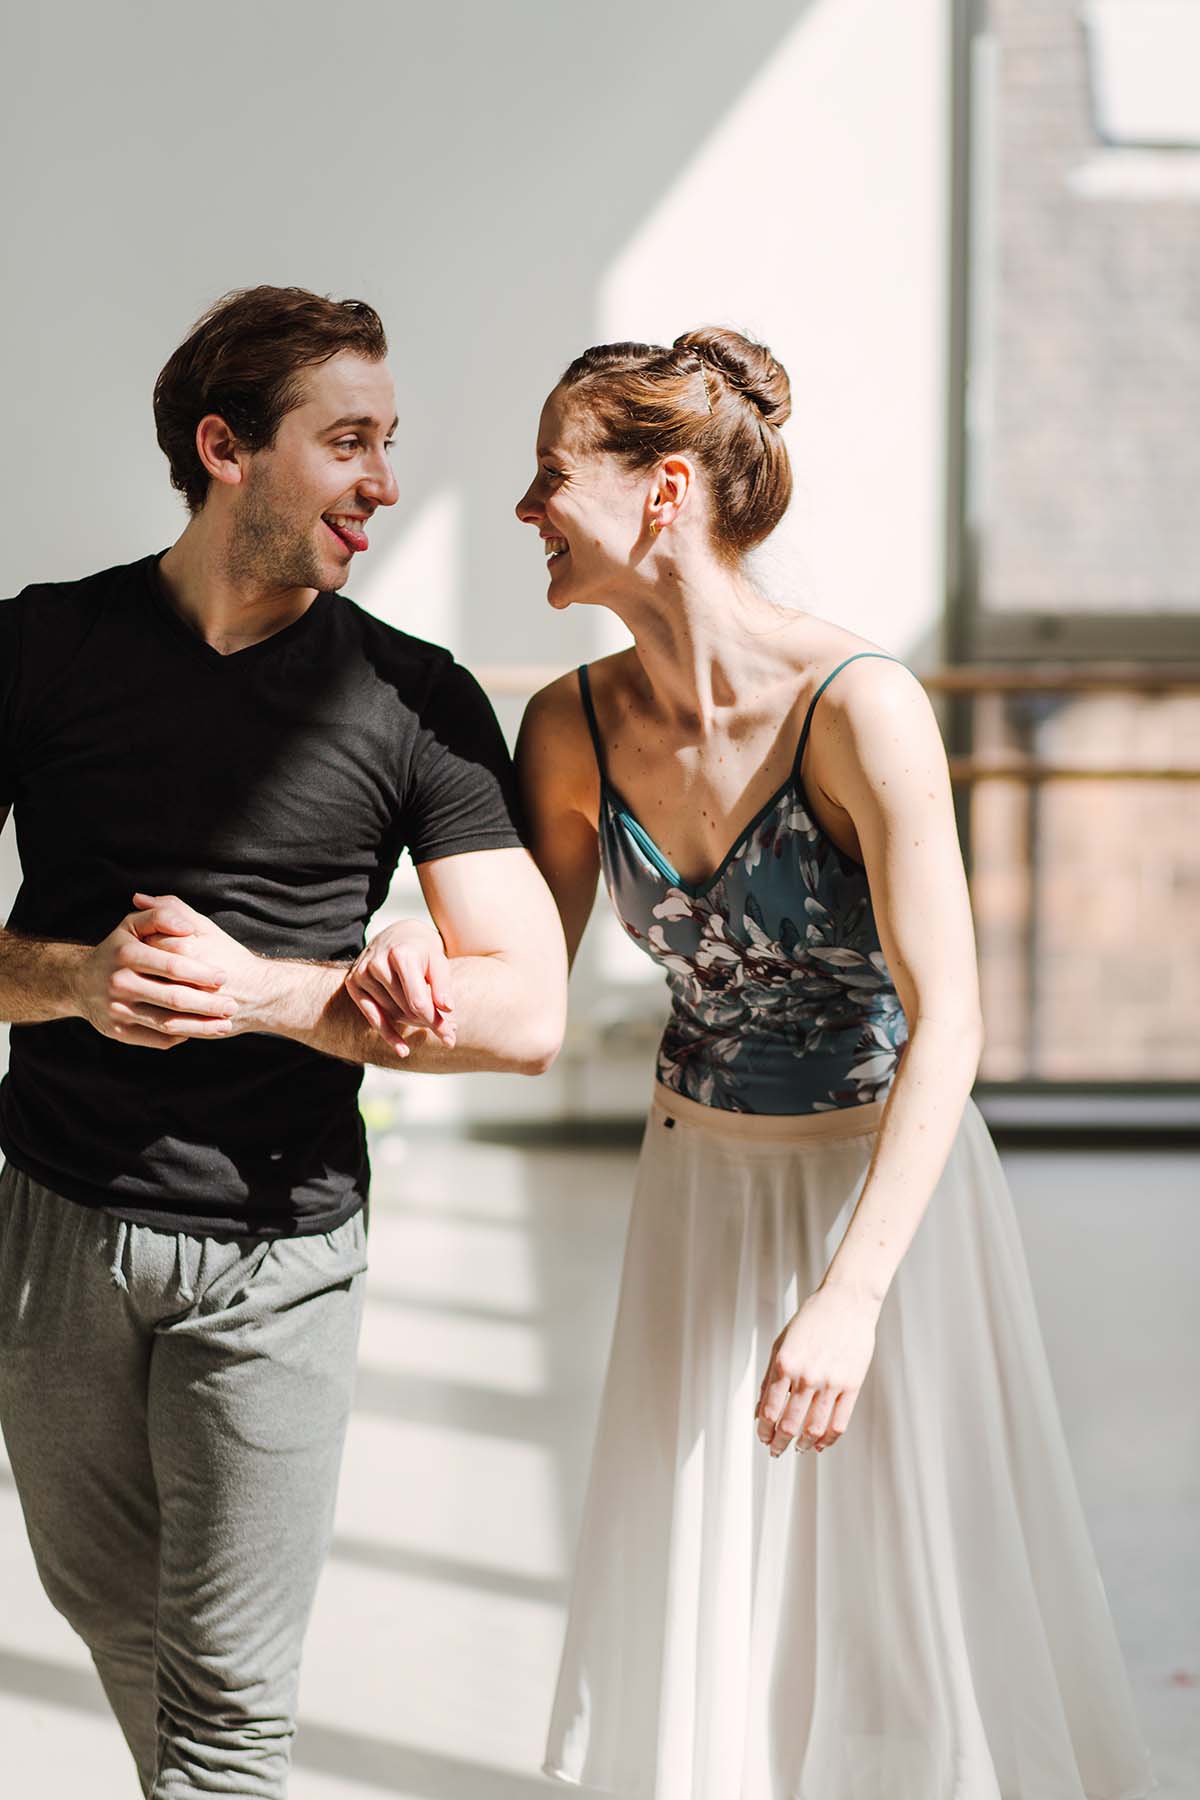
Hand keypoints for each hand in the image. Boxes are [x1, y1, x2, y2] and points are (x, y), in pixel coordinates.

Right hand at [74, 899, 236, 1049]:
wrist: (79, 982)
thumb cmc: (118, 949)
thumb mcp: (132, 924)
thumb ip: (161, 915)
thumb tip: (186, 926)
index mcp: (126, 954)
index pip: (172, 965)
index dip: (202, 972)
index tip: (224, 977)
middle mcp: (119, 983)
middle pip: (174, 998)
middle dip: (208, 1004)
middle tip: (233, 1005)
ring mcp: (117, 1010)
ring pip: (168, 1023)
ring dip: (201, 1026)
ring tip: (225, 1024)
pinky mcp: (117, 1032)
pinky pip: (156, 1039)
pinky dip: (180, 1036)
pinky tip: (198, 1031)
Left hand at [132, 892, 272, 1034]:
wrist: (263, 994)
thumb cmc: (232, 958)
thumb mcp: (205, 928)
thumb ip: (172, 910)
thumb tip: (138, 897)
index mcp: (188, 948)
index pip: (145, 942)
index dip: (140, 944)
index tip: (144, 948)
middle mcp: (186, 976)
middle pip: (145, 972)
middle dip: (141, 971)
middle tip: (145, 970)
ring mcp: (189, 1003)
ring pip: (152, 1000)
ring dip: (146, 996)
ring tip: (152, 989)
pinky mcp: (191, 1024)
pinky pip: (165, 1023)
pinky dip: (157, 1018)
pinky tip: (157, 1010)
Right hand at [345, 919, 454, 1058]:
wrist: (397, 936)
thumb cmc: (422, 951)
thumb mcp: (438, 962)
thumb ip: (443, 985)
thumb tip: (447, 1008)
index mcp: (401, 955)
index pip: (418, 1001)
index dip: (434, 1021)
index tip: (449, 1036)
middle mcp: (377, 963)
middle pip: (406, 1009)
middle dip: (426, 1022)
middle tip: (446, 1031)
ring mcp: (362, 973)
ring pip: (392, 1014)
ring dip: (411, 1023)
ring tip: (427, 1020)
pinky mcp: (353, 983)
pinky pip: (372, 1016)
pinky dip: (388, 1034)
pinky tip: (403, 1050)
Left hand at [755, 1283, 879, 1457]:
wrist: (846, 1302)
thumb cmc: (812, 1320)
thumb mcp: (781, 1343)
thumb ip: (769, 1377)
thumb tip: (761, 1409)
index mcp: (785, 1364)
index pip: (769, 1410)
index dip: (764, 1430)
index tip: (763, 1437)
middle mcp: (807, 1376)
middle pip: (790, 1425)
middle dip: (779, 1443)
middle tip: (776, 1451)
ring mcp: (831, 1382)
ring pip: (814, 1429)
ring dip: (803, 1445)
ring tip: (798, 1449)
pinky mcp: (852, 1386)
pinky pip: (839, 1422)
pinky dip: (828, 1439)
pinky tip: (820, 1443)